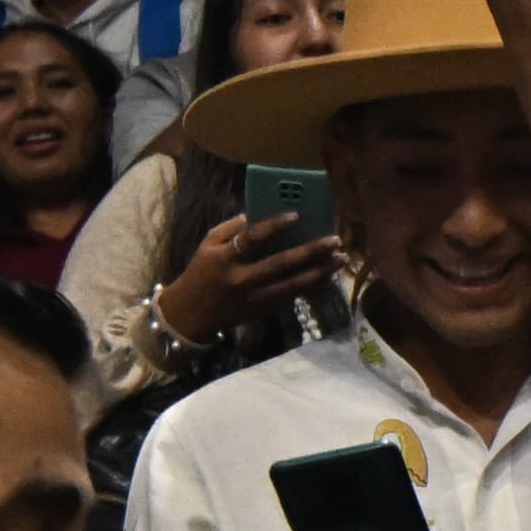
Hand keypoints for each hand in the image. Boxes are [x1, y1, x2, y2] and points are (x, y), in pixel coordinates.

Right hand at [161, 214, 345, 348]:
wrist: (190, 315)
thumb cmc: (199, 274)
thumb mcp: (206, 245)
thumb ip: (229, 229)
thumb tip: (254, 215)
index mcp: (226, 259)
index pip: (252, 239)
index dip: (274, 226)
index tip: (296, 215)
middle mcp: (243, 278)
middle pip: (282, 264)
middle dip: (311, 252)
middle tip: (335, 240)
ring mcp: (256, 297)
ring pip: (294, 284)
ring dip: (320, 271)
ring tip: (340, 258)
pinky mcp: (263, 310)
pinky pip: (292, 296)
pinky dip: (311, 285)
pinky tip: (328, 275)